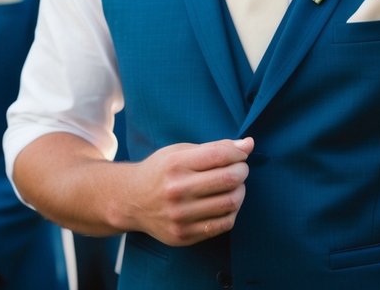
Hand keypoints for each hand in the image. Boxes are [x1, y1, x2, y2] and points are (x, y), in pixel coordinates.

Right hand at [121, 137, 253, 245]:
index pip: (221, 155)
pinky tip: (225, 204)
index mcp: (175, 164)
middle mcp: (176, 191)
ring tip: (234, 186)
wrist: (131, 201)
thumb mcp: (180, 151)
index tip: (241, 154)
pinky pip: (223, 225)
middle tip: (240, 170)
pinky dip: (232, 212)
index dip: (239, 153)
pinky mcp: (183, 235)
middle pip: (229, 179)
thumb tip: (248, 144)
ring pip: (230, 203)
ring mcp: (179, 216)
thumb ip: (215, 147)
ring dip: (240, 192)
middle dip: (242, 171)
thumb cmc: (161, 171)